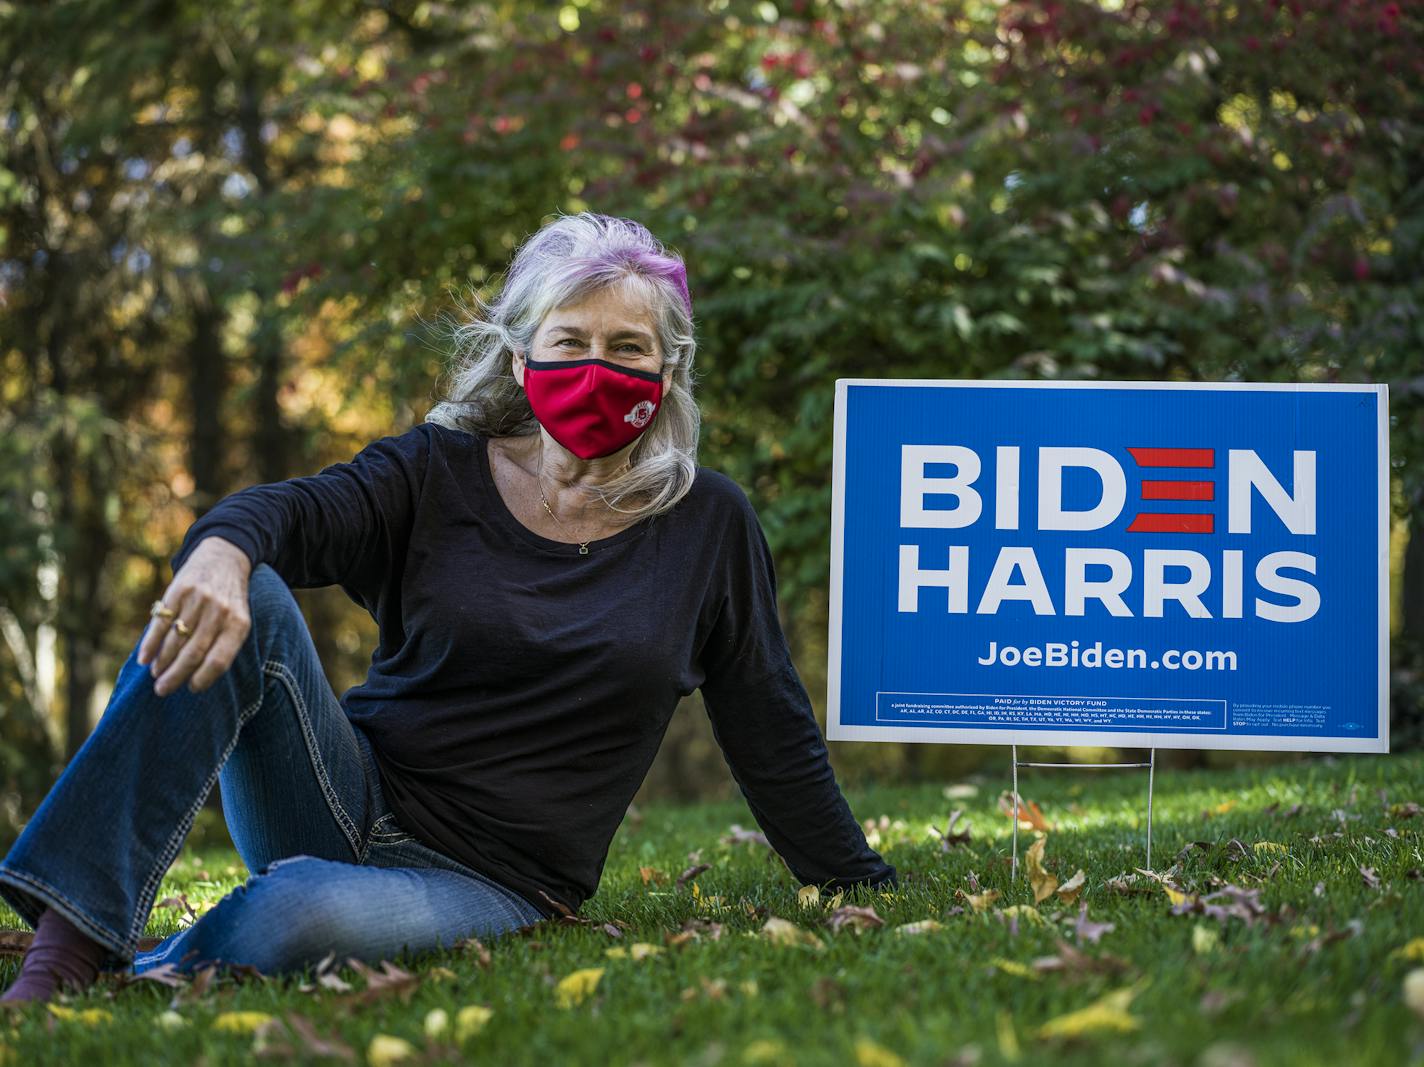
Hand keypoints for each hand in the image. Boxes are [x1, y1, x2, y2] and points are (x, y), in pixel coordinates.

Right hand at [138, 537, 252, 696]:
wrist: (224, 559)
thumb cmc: (229, 600)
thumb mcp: (237, 619)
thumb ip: (223, 644)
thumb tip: (197, 678)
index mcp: (239, 624)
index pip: (220, 660)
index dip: (204, 678)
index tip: (191, 689)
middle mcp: (220, 612)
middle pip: (194, 653)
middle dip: (176, 676)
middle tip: (162, 690)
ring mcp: (199, 600)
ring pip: (176, 640)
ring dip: (162, 662)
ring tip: (155, 675)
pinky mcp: (179, 590)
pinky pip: (161, 623)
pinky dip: (150, 643)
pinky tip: (144, 659)